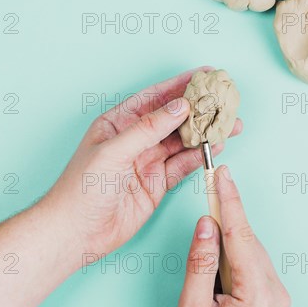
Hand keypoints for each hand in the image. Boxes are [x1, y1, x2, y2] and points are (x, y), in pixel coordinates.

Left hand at [45, 67, 241, 256]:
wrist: (77, 231)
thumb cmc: (82, 188)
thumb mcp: (113, 151)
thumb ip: (148, 129)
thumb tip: (179, 107)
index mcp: (118, 124)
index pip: (154, 98)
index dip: (179, 85)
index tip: (204, 75)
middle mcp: (135, 140)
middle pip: (173, 119)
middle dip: (199, 109)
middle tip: (224, 100)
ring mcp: (147, 162)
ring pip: (182, 141)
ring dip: (205, 133)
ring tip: (230, 123)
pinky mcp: (157, 184)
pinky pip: (183, 165)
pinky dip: (200, 156)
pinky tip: (216, 147)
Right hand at [177, 165, 290, 306]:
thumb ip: (200, 265)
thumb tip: (207, 225)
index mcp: (258, 296)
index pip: (241, 236)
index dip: (231, 202)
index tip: (224, 175)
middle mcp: (275, 292)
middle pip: (247, 240)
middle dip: (228, 214)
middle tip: (214, 183)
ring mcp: (276, 295)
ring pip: (249, 249)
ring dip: (229, 234)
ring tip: (209, 220)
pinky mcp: (271, 296)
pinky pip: (251, 261)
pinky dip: (234, 250)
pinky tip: (219, 249)